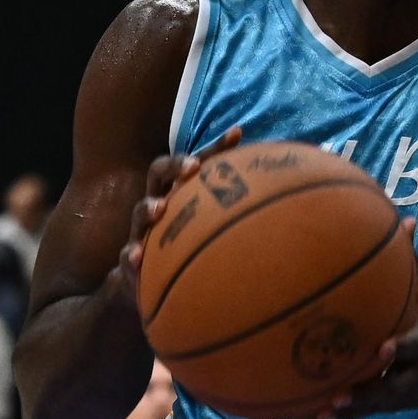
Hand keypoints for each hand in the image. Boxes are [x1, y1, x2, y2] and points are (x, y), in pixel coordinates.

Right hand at [115, 126, 243, 310]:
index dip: (216, 147)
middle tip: (193, 169)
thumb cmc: (190, 245)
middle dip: (177, 165)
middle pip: (161, 171)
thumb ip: (242, 208)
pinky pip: (127, 255)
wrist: (151, 284)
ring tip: (160, 209)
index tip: (237, 134)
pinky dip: (131, 255)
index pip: (198, 161)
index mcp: (182, 190)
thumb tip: (290, 190)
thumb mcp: (214, 227)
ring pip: (141, 211)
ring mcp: (143, 229)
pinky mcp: (132, 259)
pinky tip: (136, 258)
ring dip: (150, 207)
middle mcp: (161, 202)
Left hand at [321, 239, 417, 418]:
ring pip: (368, 409)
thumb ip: (415, 265)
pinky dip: (330, 418)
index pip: (416, 348)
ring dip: (341, 414)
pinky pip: (355, 416)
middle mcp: (414, 376)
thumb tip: (405, 220)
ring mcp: (398, 397)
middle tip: (338, 396)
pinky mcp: (384, 408)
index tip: (384, 347)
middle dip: (366, 396)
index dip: (401, 349)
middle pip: (390, 390)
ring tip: (311, 415)